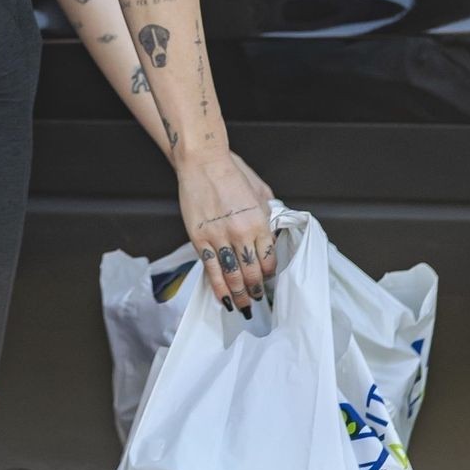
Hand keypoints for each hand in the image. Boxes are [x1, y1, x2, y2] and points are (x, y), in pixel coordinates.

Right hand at [175, 146, 276, 313]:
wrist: (203, 163)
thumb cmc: (232, 173)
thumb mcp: (261, 193)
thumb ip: (267, 217)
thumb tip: (270, 236)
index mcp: (259, 223)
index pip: (269, 260)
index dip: (269, 275)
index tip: (268, 282)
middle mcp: (241, 234)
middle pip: (252, 273)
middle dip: (256, 291)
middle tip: (258, 301)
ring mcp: (219, 238)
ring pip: (232, 276)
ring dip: (239, 294)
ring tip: (243, 306)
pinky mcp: (200, 238)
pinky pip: (211, 269)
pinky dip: (218, 286)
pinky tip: (223, 298)